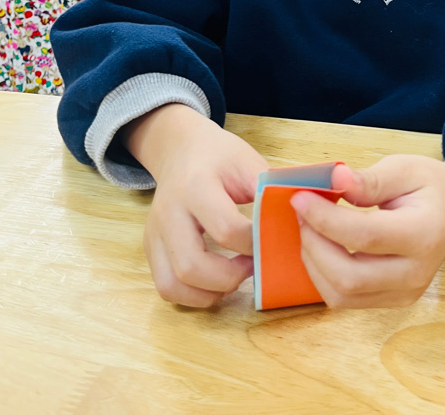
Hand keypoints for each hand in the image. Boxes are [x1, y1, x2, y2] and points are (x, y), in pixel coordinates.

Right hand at [123, 104, 268, 307]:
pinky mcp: (150, 247)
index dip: (254, 244)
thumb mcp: (248, 161)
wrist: (182, 149)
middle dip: (230, 277)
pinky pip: (166, 287)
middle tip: (253, 266)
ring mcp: (155, 233)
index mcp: (196, 185)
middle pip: (191, 265)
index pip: (226, 229)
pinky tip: (216, 282)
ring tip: (235, 277)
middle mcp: (169, 212)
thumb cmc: (220, 156)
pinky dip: (193, 295)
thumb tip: (294, 221)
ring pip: (173, 284)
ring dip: (210, 293)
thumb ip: (268, 191)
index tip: (270, 241)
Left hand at [290, 153, 444, 308]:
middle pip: (349, 277)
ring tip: (309, 227)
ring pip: (342, 295)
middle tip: (301, 213)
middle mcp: (416, 273)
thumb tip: (334, 179)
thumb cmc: (428, 186)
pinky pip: (345, 299)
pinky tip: (321, 245)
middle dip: (314, 245)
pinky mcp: (392, 301)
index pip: (364, 236)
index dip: (324, 219)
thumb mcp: (403, 169)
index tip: (299, 197)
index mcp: (423, 234)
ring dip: (314, 262)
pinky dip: (323, 274)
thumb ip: (369, 179)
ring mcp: (405, 294)